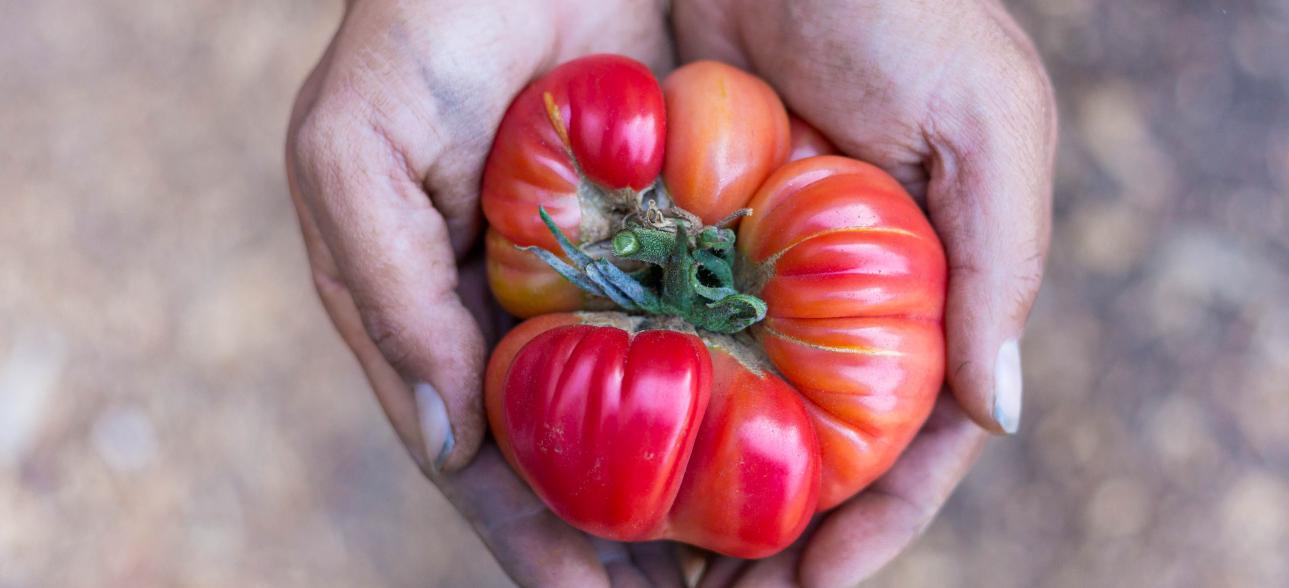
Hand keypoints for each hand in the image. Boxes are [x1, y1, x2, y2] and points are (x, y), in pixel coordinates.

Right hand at [285, 0, 687, 584]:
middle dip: (619, 539)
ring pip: (641, 408)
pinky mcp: (668, 228)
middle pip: (570, 454)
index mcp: (431, 316)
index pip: (479, 457)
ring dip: (682, 488)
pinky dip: (730, 391)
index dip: (530, 539)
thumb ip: (386, 291)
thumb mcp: (353, 151)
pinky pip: (703, 324)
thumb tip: (446, 442)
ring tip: (741, 561)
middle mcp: (516, 312)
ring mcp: (597, 275)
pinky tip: (774, 441)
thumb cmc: (419, 26)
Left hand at [671, 0, 1054, 583]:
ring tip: (661, 562)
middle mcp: (843, 293)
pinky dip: (647, 400)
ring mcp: (760, 268)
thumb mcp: (985, 119)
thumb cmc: (901, 3)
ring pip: (739, 407)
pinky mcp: (684, 230)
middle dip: (780, 533)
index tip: (815, 585)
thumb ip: (1000, 259)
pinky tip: (606, 454)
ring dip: (707, 489)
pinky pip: (664, 332)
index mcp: (929, 284)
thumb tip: (1000, 413)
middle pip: (817, 444)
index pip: (918, 435)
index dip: (878, 522)